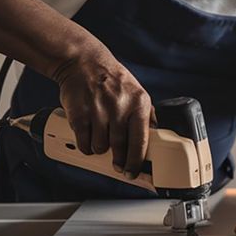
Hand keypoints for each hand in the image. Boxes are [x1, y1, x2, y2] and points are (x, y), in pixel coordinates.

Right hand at [52, 41, 152, 178]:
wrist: (83, 62)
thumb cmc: (112, 80)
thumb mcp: (136, 93)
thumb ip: (146, 115)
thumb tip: (156, 138)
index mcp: (139, 103)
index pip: (141, 141)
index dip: (137, 162)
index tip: (133, 172)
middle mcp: (120, 107)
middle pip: (119, 148)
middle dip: (119, 161)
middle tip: (118, 164)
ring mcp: (99, 110)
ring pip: (100, 147)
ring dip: (100, 149)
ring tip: (100, 137)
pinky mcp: (79, 114)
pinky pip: (84, 142)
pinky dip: (85, 145)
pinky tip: (88, 137)